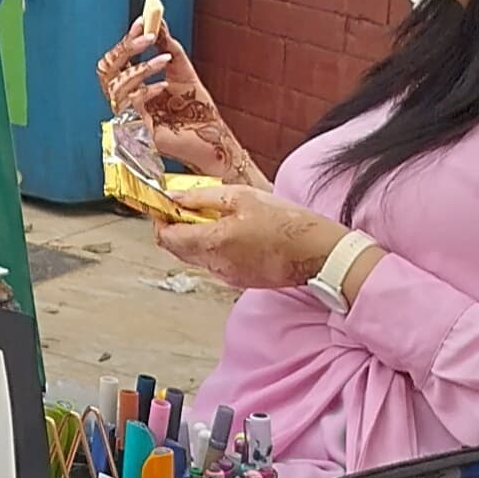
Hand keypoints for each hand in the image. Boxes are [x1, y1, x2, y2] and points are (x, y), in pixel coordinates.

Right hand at [97, 18, 267, 188]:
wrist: (213, 136)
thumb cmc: (197, 108)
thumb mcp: (180, 68)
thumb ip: (166, 45)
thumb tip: (158, 20)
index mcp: (131, 85)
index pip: (116, 59)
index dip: (126, 40)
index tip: (141, 22)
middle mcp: (125, 99)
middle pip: (106, 70)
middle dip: (126, 50)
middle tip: (148, 37)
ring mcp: (128, 115)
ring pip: (116, 86)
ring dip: (141, 68)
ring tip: (163, 60)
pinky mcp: (136, 130)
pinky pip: (130, 105)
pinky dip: (146, 90)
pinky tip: (163, 85)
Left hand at [152, 185, 350, 293]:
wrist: (319, 252)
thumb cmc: (285, 222)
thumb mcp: (241, 197)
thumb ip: (202, 198)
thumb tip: (174, 197)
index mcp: (213, 242)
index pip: (166, 237)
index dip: (160, 220)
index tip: (164, 204)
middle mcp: (216, 264)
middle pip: (177, 250)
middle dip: (174, 228)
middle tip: (185, 207)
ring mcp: (228, 276)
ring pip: (195, 257)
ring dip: (193, 238)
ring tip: (211, 216)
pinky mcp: (241, 280)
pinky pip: (214, 264)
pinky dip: (211, 248)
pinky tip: (229, 232)